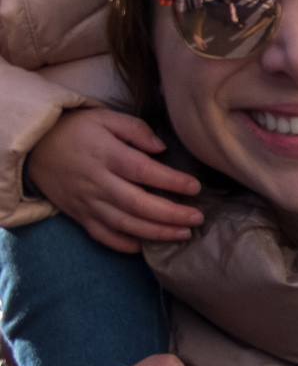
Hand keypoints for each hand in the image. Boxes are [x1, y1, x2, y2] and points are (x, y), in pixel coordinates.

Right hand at [27, 108, 199, 251]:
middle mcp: (97, 182)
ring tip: (183, 233)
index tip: (194, 187)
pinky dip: (125, 244)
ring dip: (156, 232)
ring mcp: (87, 202)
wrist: (33, 146)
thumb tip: (161, 147)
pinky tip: (146, 246)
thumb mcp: (104, 118)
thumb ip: (135, 129)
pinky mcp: (79, 215)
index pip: (143, 171)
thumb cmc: (75, 130)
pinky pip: (103, 236)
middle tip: (197, 218)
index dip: (171, 181)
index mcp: (106, 155)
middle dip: (171, 214)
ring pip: (125, 224)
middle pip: (138, 204)